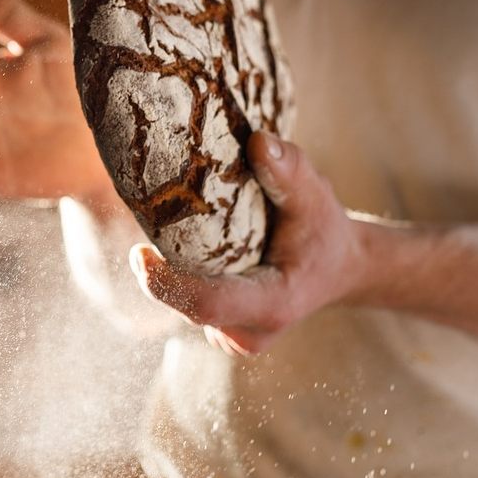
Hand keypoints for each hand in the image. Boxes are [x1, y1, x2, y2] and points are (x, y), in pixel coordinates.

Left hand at [129, 132, 367, 354]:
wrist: (338, 266)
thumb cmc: (324, 231)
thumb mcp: (316, 196)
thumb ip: (290, 170)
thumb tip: (258, 140)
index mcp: (274, 304)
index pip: (208, 304)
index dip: (167, 285)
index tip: (138, 253)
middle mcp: (250, 331)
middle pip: (187, 304)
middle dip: (161, 270)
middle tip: (147, 223)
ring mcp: (234, 337)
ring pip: (183, 305)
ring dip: (169, 272)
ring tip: (171, 230)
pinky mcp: (222, 330)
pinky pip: (187, 305)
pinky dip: (178, 277)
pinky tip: (185, 250)